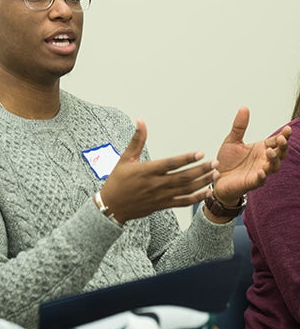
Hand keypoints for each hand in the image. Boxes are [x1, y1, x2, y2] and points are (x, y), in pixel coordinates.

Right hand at [100, 120, 216, 222]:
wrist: (112, 206)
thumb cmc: (117, 181)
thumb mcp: (125, 158)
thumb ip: (137, 140)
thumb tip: (140, 121)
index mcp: (146, 171)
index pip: (170, 164)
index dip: (186, 159)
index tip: (200, 153)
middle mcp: (155, 184)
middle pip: (183, 177)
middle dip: (201, 170)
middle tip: (215, 163)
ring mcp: (160, 196)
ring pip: (186, 189)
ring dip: (203, 182)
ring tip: (215, 174)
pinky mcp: (162, 205)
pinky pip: (182, 202)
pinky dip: (196, 198)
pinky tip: (207, 193)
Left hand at [213, 107, 290, 205]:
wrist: (215, 177)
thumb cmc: (227, 161)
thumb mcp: (232, 140)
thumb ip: (239, 126)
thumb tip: (244, 108)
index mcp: (260, 149)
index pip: (276, 141)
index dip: (283, 135)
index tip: (287, 128)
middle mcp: (263, 160)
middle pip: (280, 153)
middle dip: (283, 146)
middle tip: (282, 139)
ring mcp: (259, 172)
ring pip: (273, 167)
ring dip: (274, 160)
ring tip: (270, 152)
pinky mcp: (251, 182)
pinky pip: (260, 180)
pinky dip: (262, 176)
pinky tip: (261, 171)